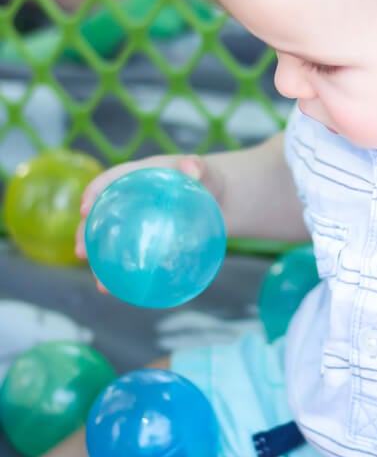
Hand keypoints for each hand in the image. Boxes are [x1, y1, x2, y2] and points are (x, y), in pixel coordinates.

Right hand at [74, 154, 223, 286]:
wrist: (216, 199)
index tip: (84, 208)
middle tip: (81, 252)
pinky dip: (122, 271)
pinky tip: (119, 290)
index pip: (109, 180)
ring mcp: (135, 221)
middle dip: (84, 232)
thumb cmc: (206, 179)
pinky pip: (129, 254)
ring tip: (99, 281)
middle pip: (100, 214)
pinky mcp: (145, 239)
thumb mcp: (204, 171)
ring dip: (99, 259)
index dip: (93, 191)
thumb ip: (197, 166)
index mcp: (137, 176)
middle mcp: (130, 199)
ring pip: (109, 239)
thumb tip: (193, 168)